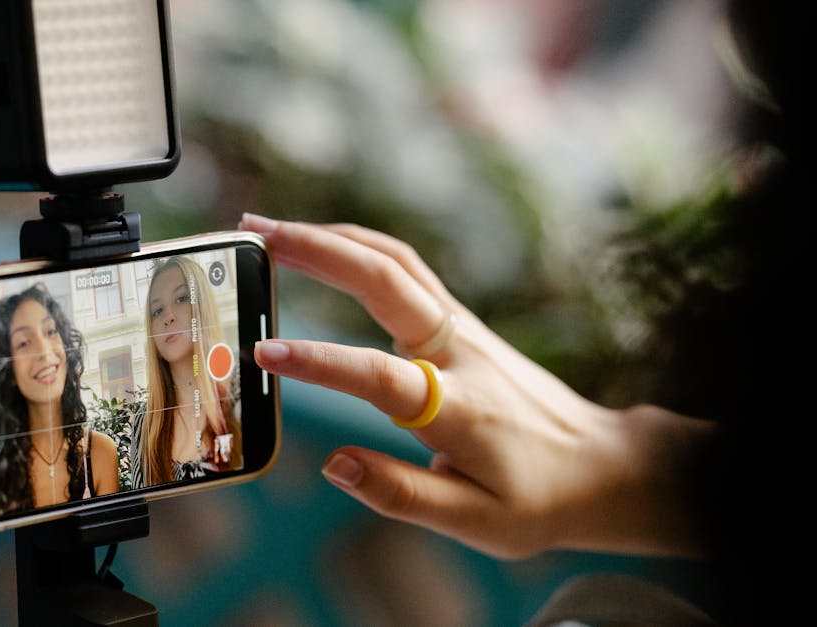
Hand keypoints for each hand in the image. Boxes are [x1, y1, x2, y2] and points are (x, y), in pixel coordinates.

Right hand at [240, 213, 712, 558]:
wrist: (603, 464)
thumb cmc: (539, 497)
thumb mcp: (475, 520)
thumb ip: (400, 493)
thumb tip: (335, 464)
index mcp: (458, 407)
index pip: (378, 375)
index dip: (319, 362)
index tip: (262, 353)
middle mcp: (459, 351)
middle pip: (387, 278)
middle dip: (317, 249)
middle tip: (254, 235)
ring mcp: (462, 327)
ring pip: (394, 260)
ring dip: (331, 236)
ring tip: (269, 230)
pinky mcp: (459, 321)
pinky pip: (402, 268)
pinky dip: (355, 246)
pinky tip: (319, 245)